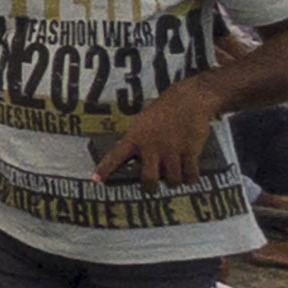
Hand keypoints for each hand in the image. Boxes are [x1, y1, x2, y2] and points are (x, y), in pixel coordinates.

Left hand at [96, 89, 216, 187]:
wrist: (189, 99)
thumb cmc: (164, 110)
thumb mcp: (143, 121)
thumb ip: (138, 140)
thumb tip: (138, 161)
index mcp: (136, 136)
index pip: (116, 155)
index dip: (105, 168)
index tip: (97, 180)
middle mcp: (152, 145)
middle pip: (149, 178)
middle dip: (150, 188)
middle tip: (151, 189)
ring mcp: (171, 149)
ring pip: (172, 179)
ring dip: (173, 182)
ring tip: (174, 179)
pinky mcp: (189, 151)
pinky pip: (190, 174)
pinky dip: (190, 178)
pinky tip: (189, 176)